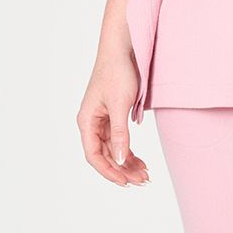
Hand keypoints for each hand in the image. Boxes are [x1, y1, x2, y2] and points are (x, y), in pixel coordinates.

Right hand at [78, 49, 151, 186]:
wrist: (122, 50)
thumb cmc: (117, 72)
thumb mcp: (120, 105)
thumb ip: (120, 134)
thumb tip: (121, 160)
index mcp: (86, 121)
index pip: (93, 155)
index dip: (109, 171)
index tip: (125, 182)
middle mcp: (91, 123)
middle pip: (105, 155)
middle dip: (123, 169)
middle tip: (144, 180)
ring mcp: (102, 121)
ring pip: (114, 150)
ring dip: (128, 163)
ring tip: (146, 175)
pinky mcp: (113, 117)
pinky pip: (119, 141)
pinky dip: (130, 152)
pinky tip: (142, 162)